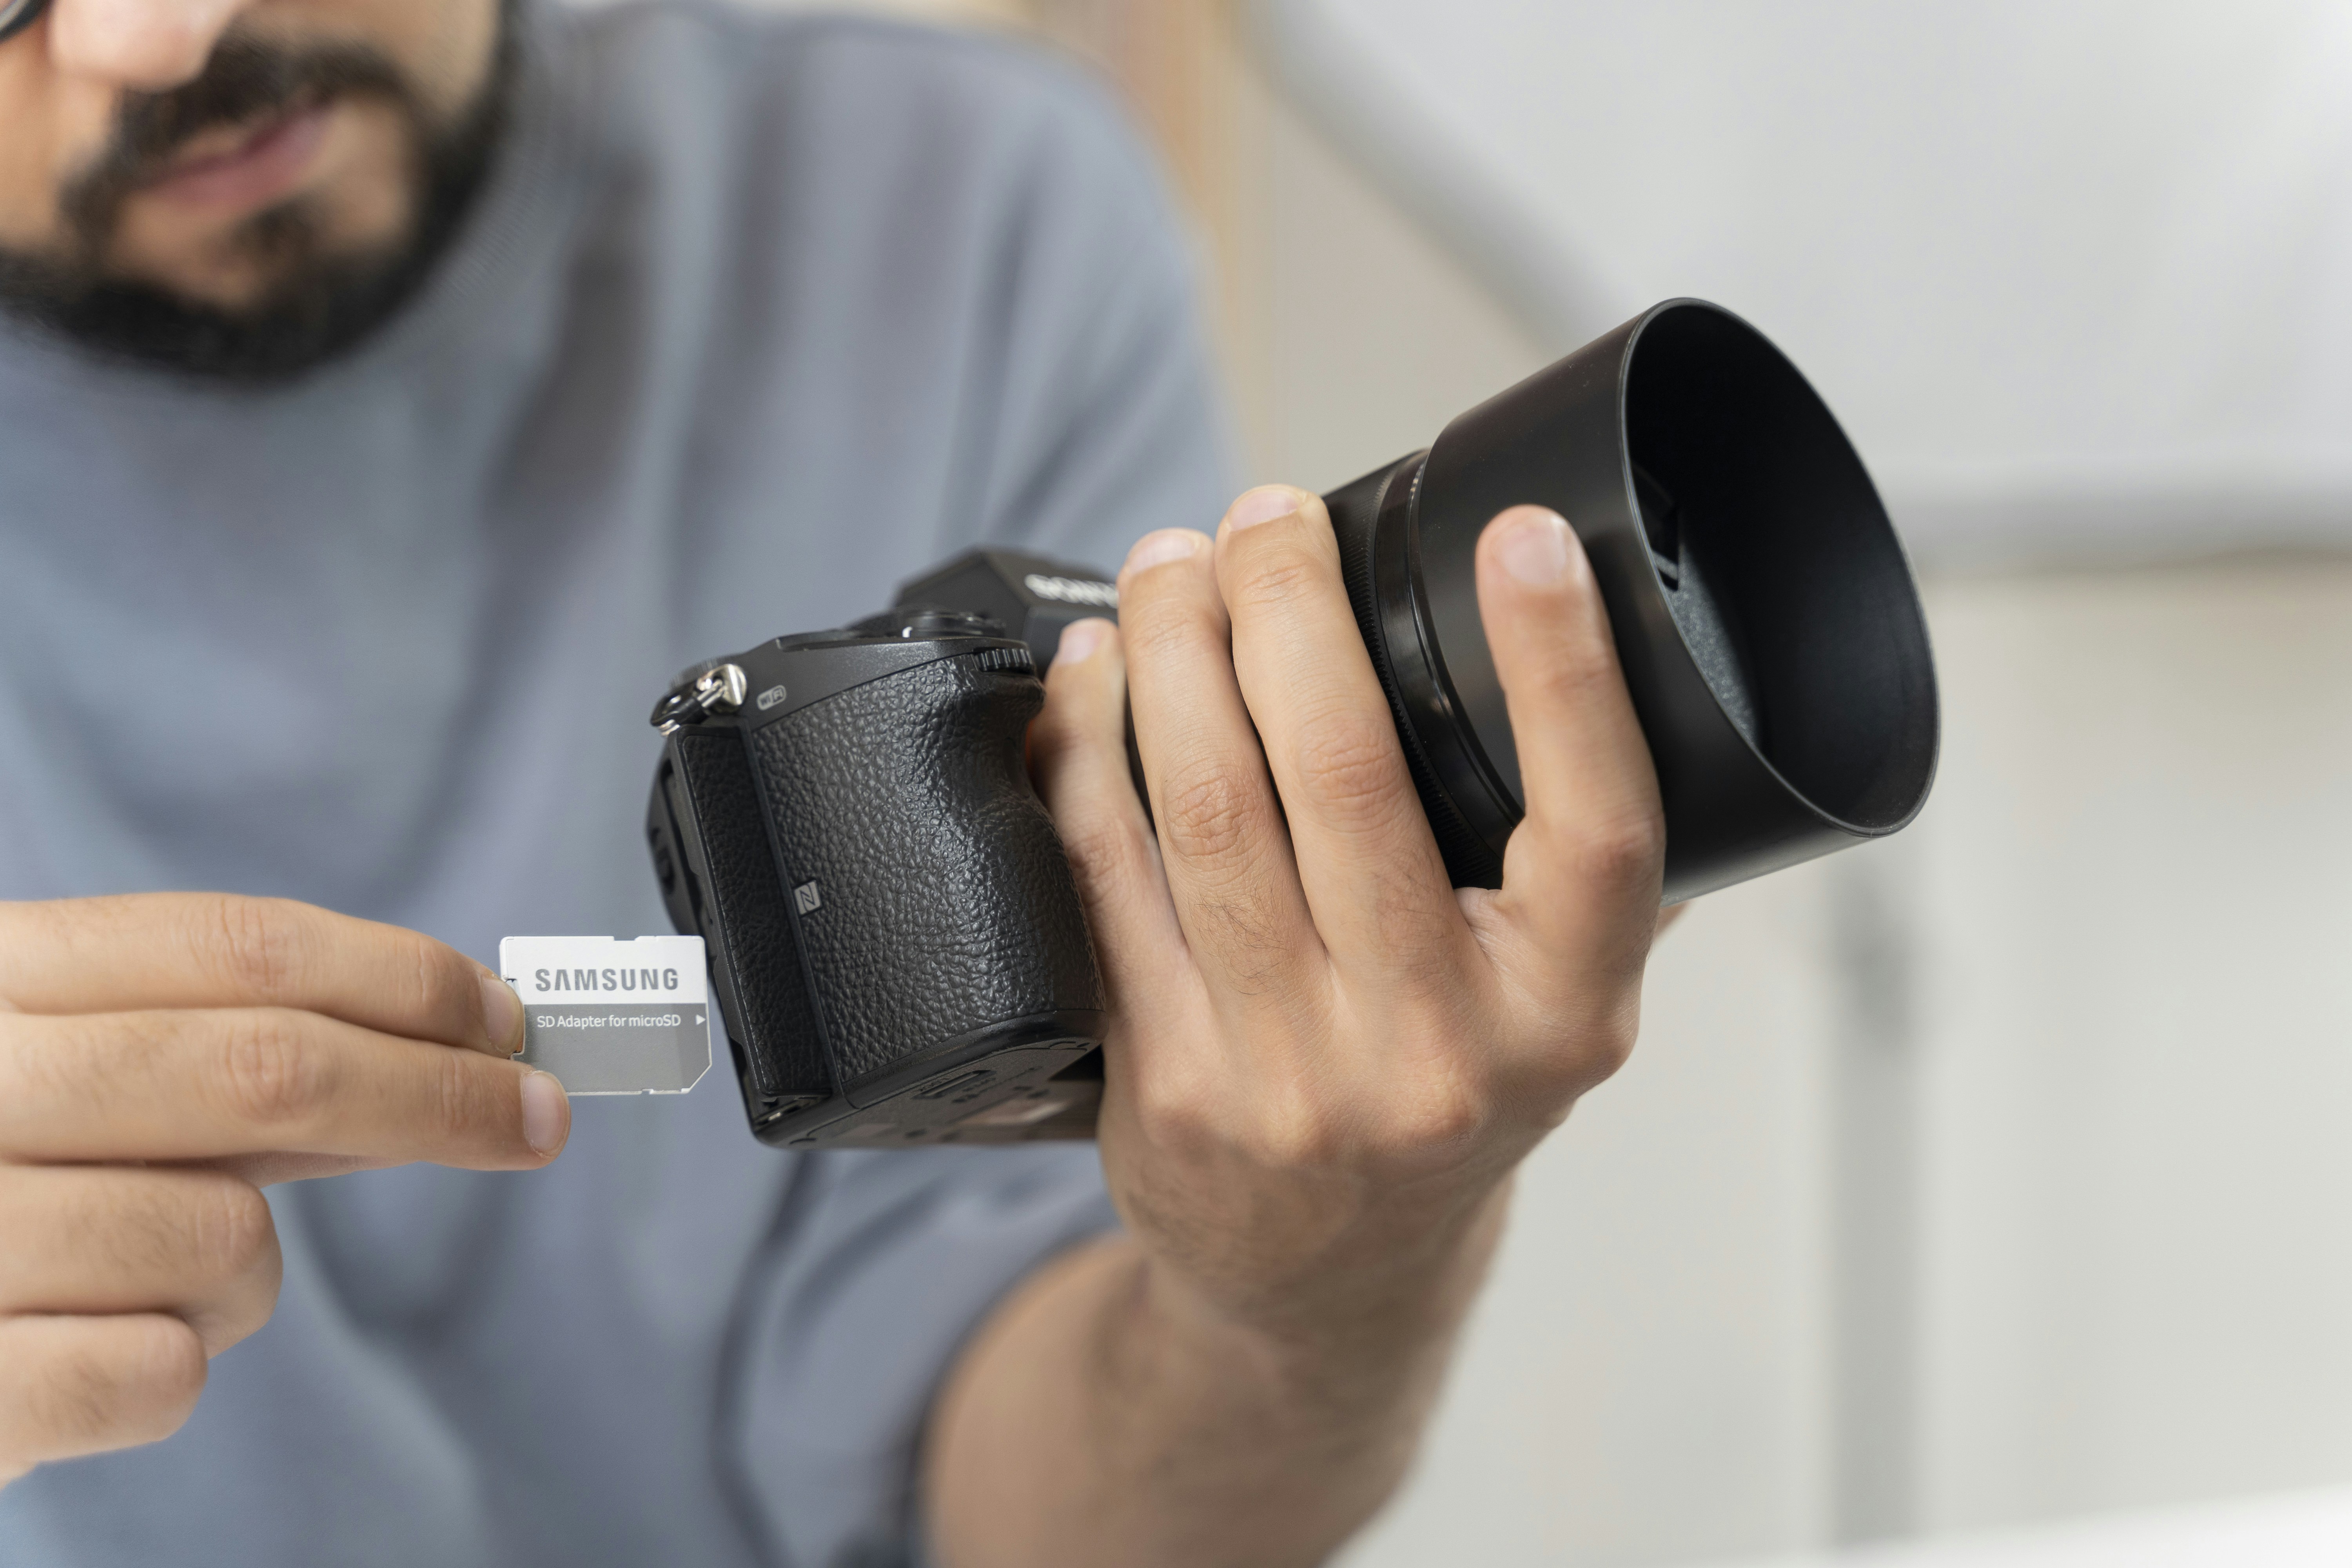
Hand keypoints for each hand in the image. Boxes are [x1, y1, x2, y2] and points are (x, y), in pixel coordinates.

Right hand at [0, 895, 567, 1485]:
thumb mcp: (57, 1086)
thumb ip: (213, 1070)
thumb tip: (437, 1051)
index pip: (233, 950)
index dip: (399, 978)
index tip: (507, 1017)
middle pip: (265, 1070)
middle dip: (436, 1094)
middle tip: (533, 1117)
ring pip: (221, 1240)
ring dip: (244, 1273)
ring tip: (163, 1279)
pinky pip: (157, 1375)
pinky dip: (169, 1371)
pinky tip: (94, 1353)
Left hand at [1029, 484, 1664, 1346]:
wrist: (1326, 1276)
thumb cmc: (1445, 1102)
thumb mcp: (1554, 1009)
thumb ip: (1588, 871)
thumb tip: (1630, 666)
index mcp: (1565, 1014)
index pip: (1597, 827)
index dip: (1566, 670)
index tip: (1526, 535)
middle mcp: (1437, 1052)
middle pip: (1351, 780)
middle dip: (1290, 608)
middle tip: (1262, 512)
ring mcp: (1291, 1076)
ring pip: (1209, 810)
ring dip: (1173, 655)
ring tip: (1167, 565)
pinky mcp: (1165, 1084)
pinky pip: (1105, 878)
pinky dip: (1086, 754)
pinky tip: (1088, 677)